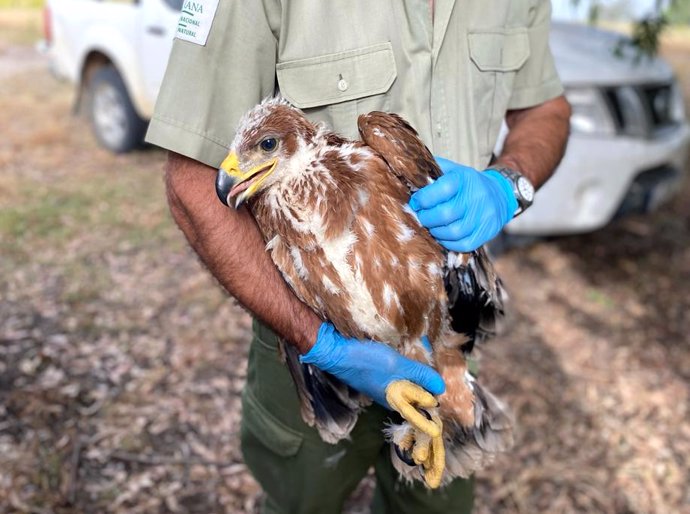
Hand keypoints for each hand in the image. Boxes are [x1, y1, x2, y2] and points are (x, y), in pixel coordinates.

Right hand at [300, 322, 444, 408]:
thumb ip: (418, 375)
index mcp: (397, 401)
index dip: (435, 394)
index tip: (441, 379)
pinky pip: (398, 375)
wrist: (335, 352)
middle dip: (427, 381)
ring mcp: (384, 387)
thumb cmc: (365, 361)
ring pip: (408, 383)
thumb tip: (441, 388)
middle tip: (434, 363)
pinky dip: (406, 367)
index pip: (424, 406)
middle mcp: (391, 398)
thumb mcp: (396, 365)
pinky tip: (408, 354)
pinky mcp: (378, 377)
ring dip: (417, 372)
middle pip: (417, 394)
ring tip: (425, 355)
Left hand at [409, 156, 517, 251]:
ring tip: (431, 227)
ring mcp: (483, 216)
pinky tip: (443, 236)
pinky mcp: (486, 232)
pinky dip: (449, 243)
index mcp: (463, 179)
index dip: (423, 198)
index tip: (415, 202)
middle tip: (421, 217)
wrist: (500, 193)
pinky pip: (464, 244)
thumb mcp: (452, 170)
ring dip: (436, 232)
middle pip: (445, 214)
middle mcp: (475, 197)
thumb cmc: (466, 183)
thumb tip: (408, 171)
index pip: (442, 189)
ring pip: (454, 232)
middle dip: (426, 218)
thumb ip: (432, 170)